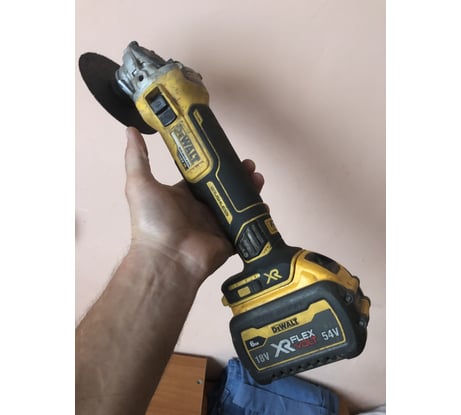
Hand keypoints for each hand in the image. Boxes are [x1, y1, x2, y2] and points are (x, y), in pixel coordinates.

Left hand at [124, 127, 264, 281]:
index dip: (216, 164)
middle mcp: (201, 209)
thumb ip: (137, 158)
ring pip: (238, 204)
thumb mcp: (140, 184)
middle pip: (225, 188)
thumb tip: (131, 130)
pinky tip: (263, 203)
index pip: (203, 176)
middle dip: (238, 175)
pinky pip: (246, 226)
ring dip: (250, 190)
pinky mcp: (229, 239)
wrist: (167, 259)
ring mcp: (216, 225)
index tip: (228, 152)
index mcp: (183, 196)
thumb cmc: (153, 221)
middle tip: (250, 165)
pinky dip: (256, 215)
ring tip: (258, 178)